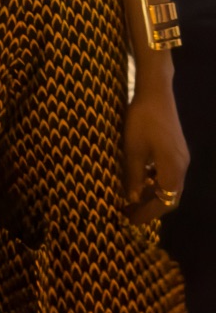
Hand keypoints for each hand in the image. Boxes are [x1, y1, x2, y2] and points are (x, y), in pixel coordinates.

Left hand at [122, 83, 188, 224]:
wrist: (156, 92)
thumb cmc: (142, 120)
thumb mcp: (133, 150)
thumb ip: (134, 176)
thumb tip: (133, 199)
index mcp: (173, 169)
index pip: (164, 202)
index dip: (148, 214)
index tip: (131, 221)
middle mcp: (182, 166)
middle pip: (170, 196)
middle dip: (151, 207)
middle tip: (130, 213)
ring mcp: (181, 157)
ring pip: (170, 185)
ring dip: (153, 194)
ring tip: (132, 199)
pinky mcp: (176, 148)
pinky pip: (169, 173)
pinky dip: (156, 180)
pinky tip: (141, 178)